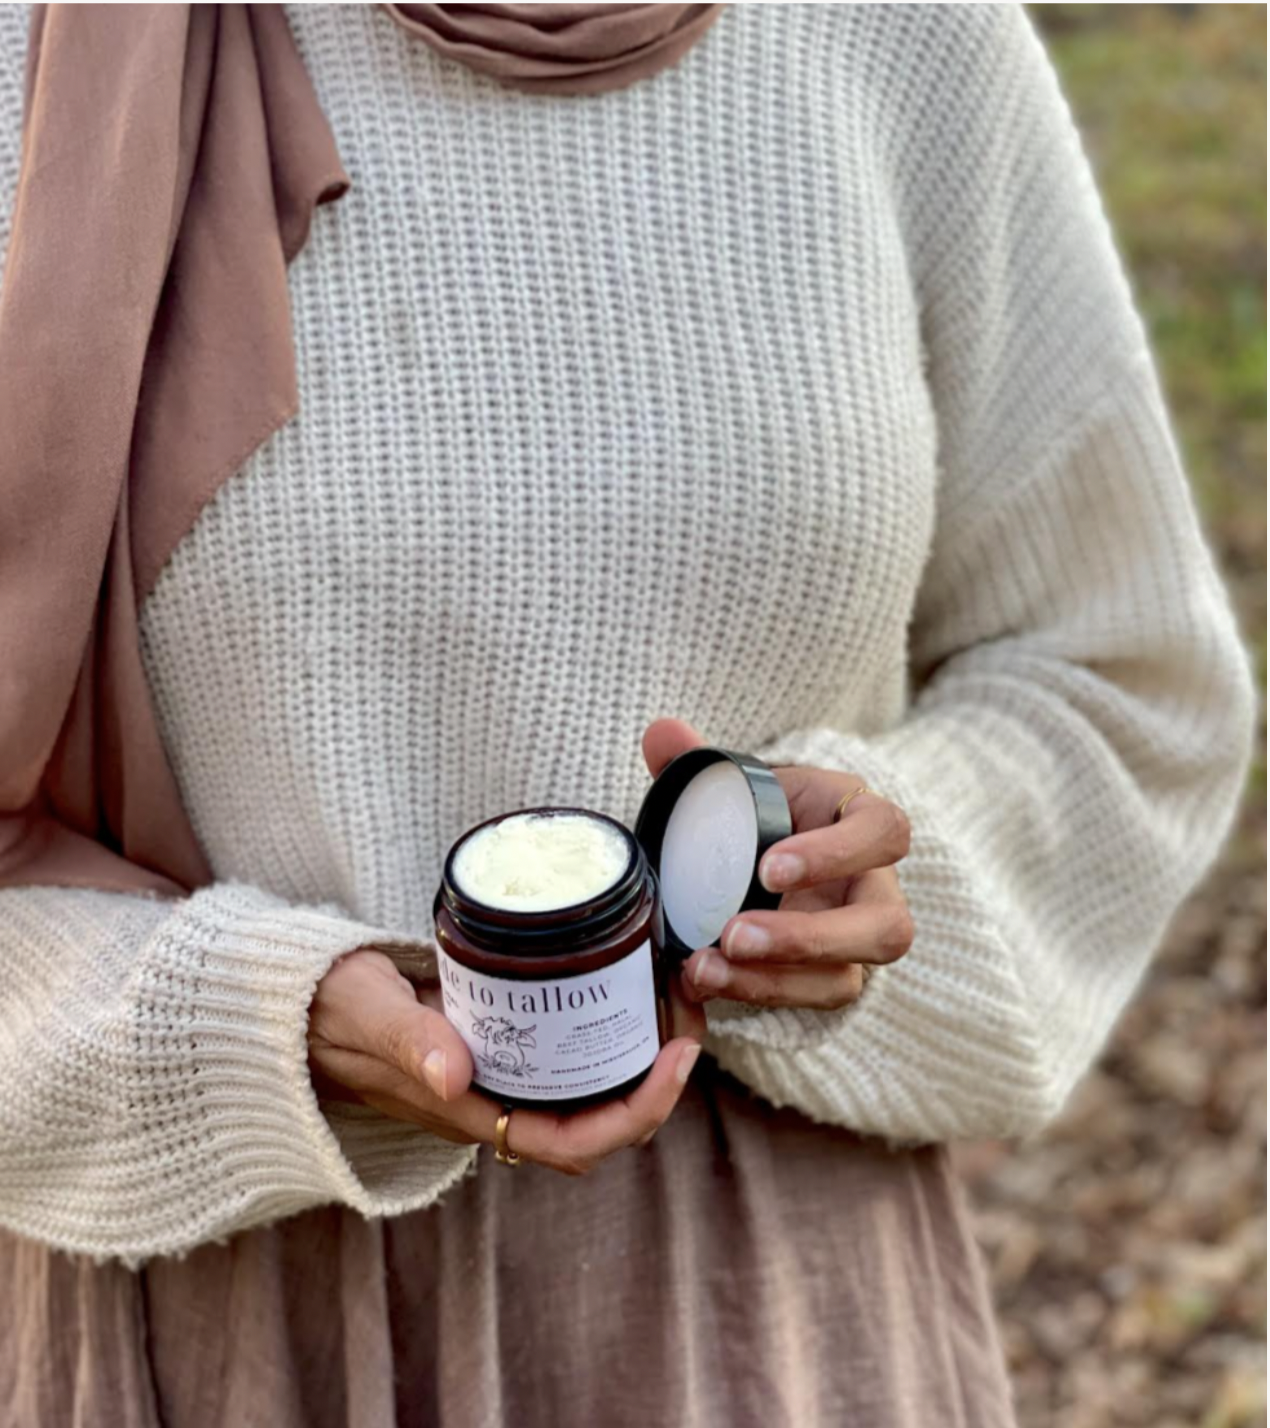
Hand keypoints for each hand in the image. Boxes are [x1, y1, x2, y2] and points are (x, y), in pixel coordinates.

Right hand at [307, 948, 703, 1172]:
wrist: (300, 1009)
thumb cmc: (330, 1013)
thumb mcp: (367, 1012)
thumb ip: (407, 1039)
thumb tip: (456, 1075)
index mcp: (469, 1110)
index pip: (573, 1140)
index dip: (639, 1111)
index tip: (678, 1057)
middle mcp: (493, 1103)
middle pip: (598, 1122)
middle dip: (657, 1081)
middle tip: (690, 1014)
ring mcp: (496, 1078)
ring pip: (588, 1091)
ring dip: (640, 1057)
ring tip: (673, 998)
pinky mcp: (496, 1047)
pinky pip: (566, 1058)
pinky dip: (606, 1032)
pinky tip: (625, 987)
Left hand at [643, 719, 913, 1010]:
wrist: (761, 864)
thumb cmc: (763, 820)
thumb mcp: (739, 788)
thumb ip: (700, 762)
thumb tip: (660, 732)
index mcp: (861, 823)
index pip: (884, 833)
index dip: (835, 854)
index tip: (768, 867)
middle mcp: (873, 889)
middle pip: (885, 926)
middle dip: (810, 937)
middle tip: (734, 933)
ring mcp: (856, 944)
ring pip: (848, 978)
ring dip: (775, 979)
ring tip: (706, 968)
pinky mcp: (828, 981)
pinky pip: (807, 1001)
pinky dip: (753, 995)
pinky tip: (703, 982)